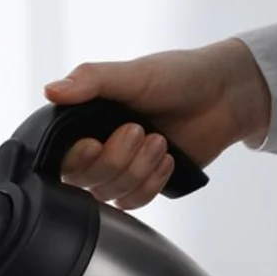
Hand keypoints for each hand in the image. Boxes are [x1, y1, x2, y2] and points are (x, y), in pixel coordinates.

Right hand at [46, 38, 271, 208]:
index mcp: (84, 121)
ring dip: (139, 168)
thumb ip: (90, 80)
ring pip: (109, 193)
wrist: (226, 94)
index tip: (94, 144)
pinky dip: (152, 182)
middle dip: (116, 159)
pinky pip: (133, 202)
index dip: (76, 158)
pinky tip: (167, 158)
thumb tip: (50, 90)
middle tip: (140, 130)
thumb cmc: (179, 76)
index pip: (60, 156)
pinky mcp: (143, 183)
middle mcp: (96, 147)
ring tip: (161, 140)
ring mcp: (119, 168)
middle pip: (84, 180)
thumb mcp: (133, 73)